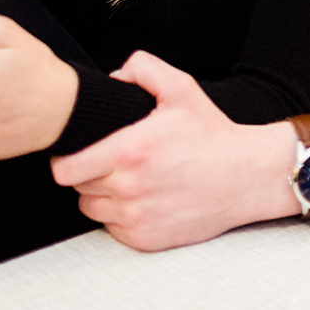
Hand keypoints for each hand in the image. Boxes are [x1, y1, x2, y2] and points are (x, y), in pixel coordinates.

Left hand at [51, 53, 297, 250]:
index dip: (65, 158)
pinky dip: (119, 214)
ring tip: (127, 177)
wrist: (244, 177)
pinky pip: (112, 227)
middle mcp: (129, 189)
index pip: (66, 168)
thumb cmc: (212, 136)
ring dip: (101, 194)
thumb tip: (112, 77)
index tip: (75, 151)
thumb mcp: (181, 88)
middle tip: (110, 158)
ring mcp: (136, 218)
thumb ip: (142, 69)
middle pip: (78, 186)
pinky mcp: (145, 240)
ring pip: (92, 208)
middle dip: (88, 170)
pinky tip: (141, 197)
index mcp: (131, 151)